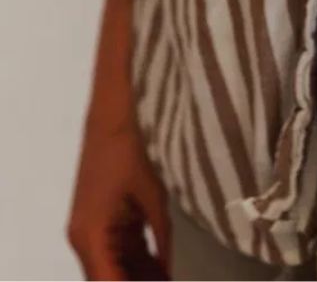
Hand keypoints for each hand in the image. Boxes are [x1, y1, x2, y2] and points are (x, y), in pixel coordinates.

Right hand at [67, 99, 169, 279]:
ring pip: (110, 266)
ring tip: (164, 275)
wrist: (111, 117)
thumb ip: (162, 239)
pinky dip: (133, 259)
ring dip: (135, 273)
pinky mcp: (97, 221)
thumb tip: (168, 271)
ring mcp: (88, 231)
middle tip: (165, 279)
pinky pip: (114, 249)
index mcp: (91, 236)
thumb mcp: (154, 199)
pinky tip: (157, 264)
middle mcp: (82, 240)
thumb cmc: (130, 154)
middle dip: (135, 281)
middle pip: (106, 278)